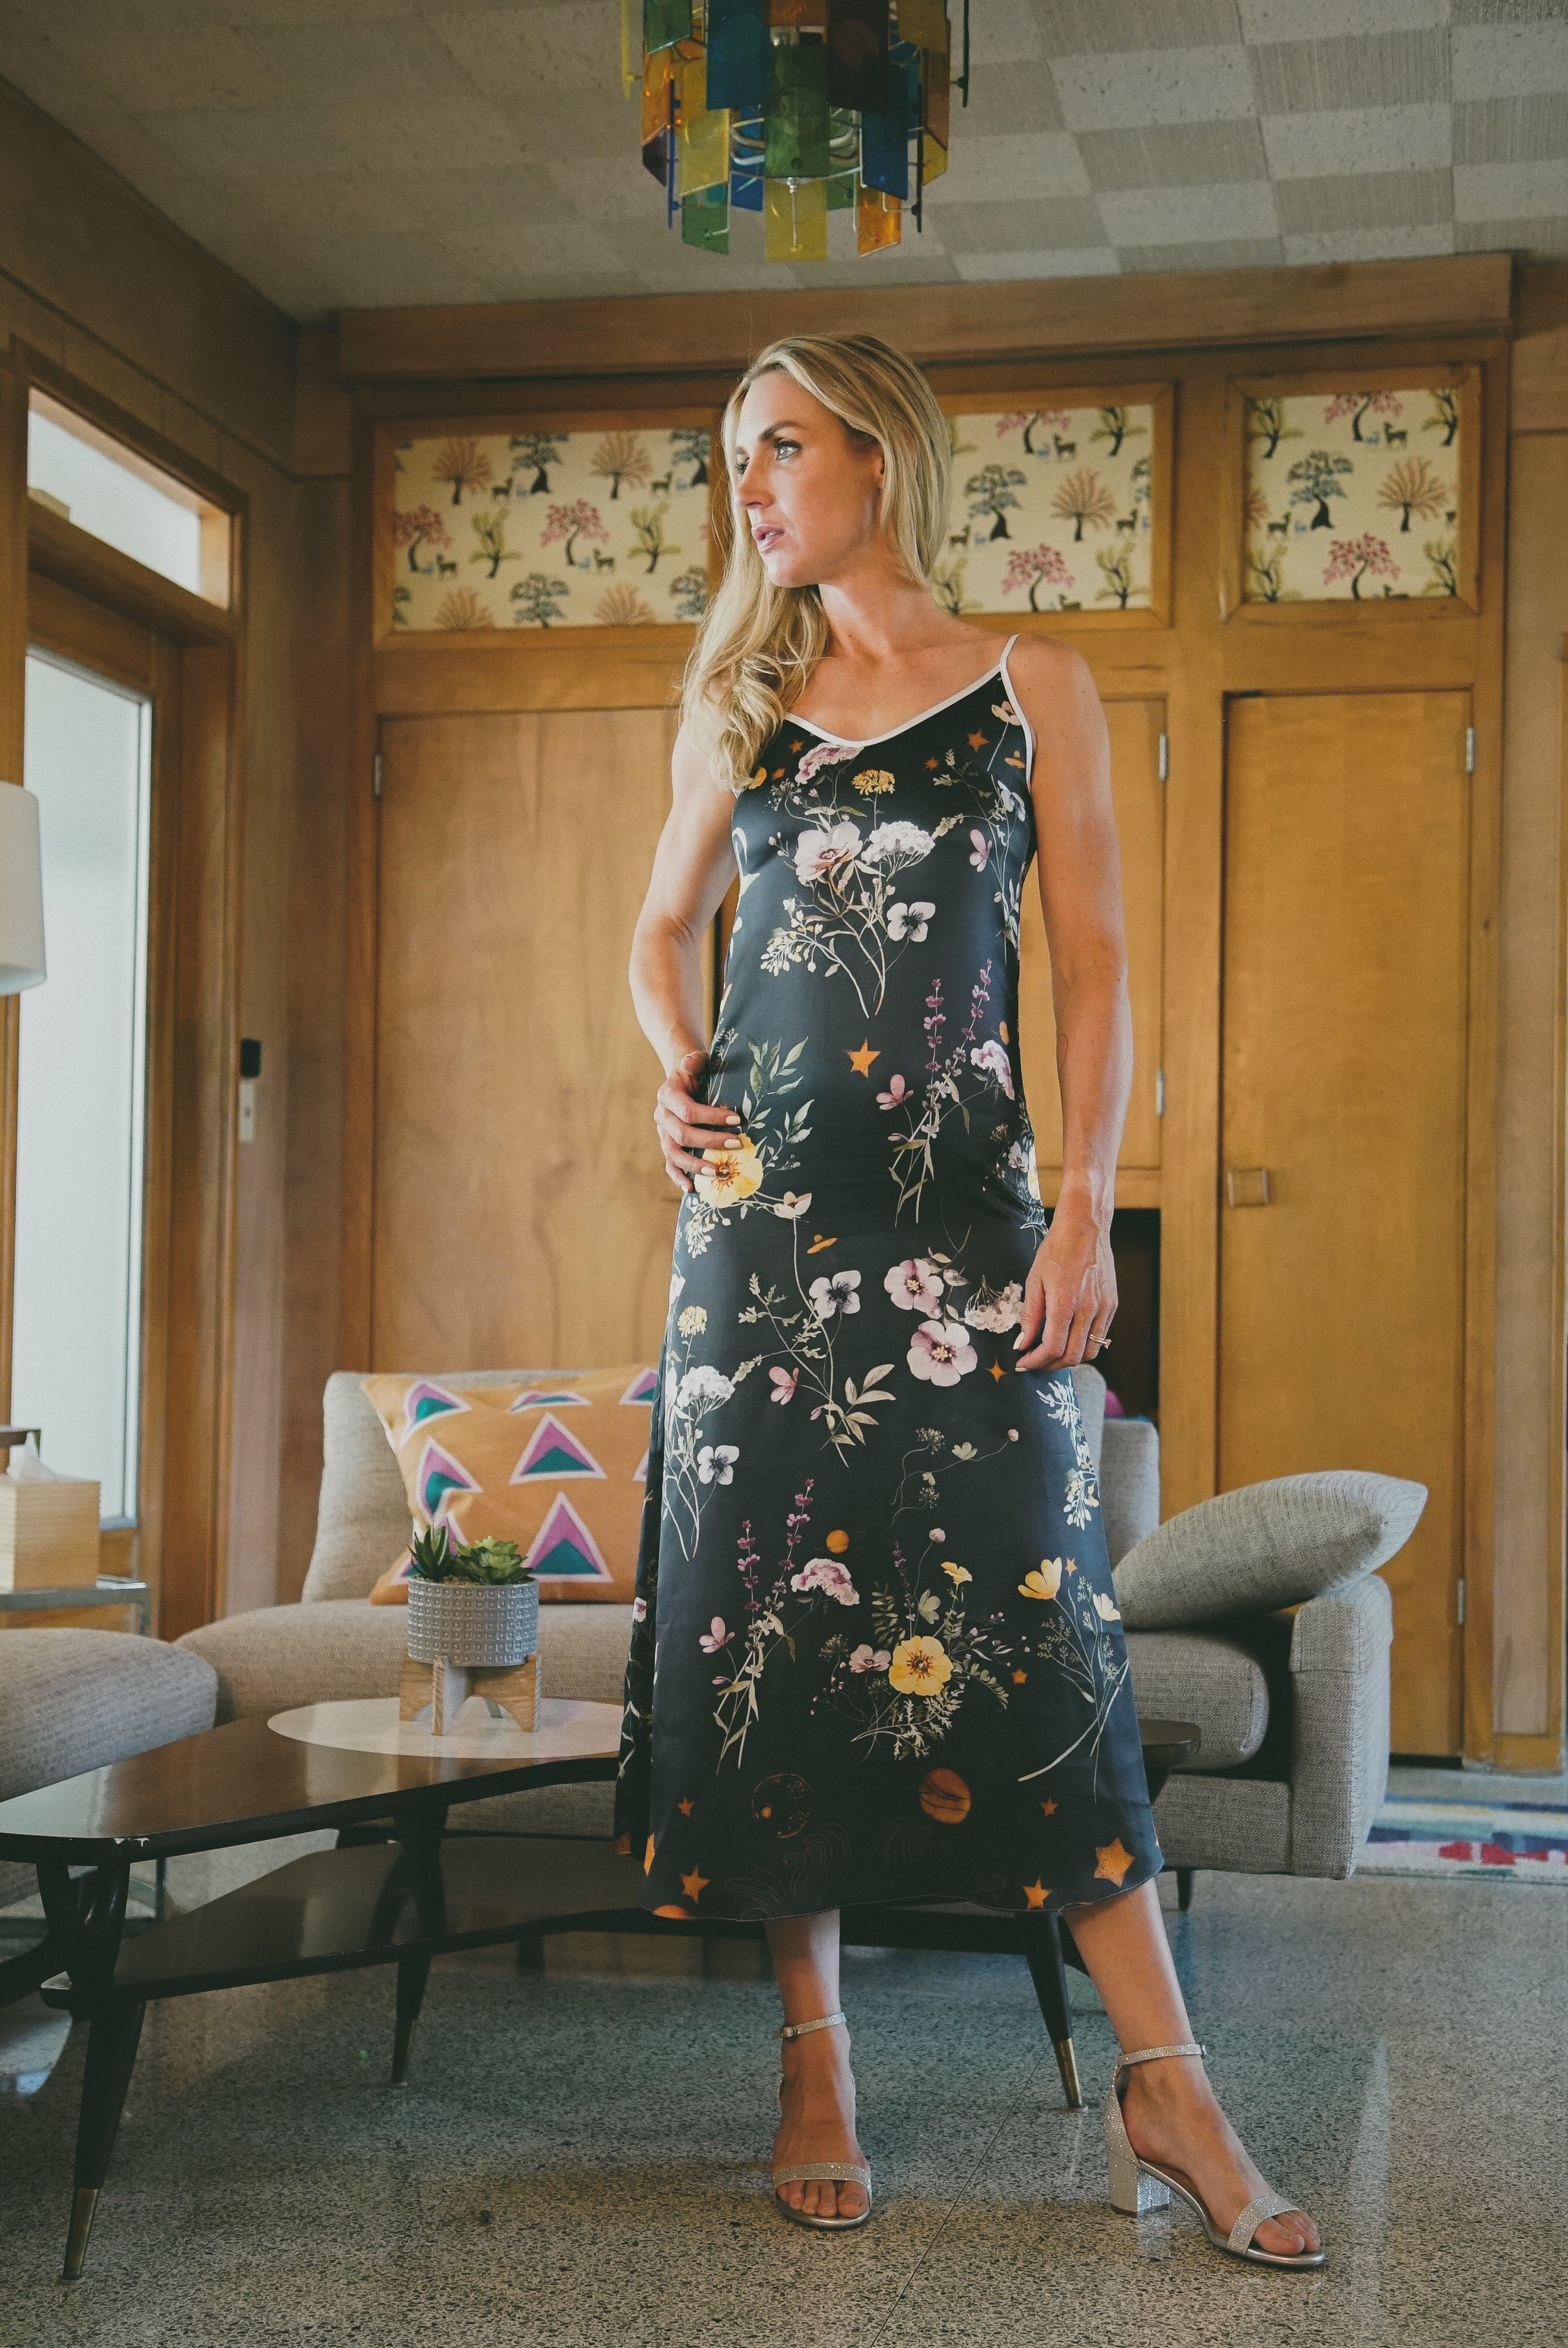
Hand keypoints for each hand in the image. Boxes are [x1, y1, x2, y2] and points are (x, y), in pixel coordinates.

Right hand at [654, 1047, 743, 1193]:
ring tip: (717, 1171)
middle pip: (682, 1135)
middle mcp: (662, 1116)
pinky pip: (669, 1165)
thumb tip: (691, 1062)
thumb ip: (694, 1061)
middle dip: (710, 1142)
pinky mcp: (667, 1145)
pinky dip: (679, 1177)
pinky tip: (692, 1189)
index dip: (712, 1117)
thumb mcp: (696, 1061)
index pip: (689, 1111)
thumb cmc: (695, 1071)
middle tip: (737, 1143)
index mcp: (668, 1095)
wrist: (682, 1079)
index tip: (737, 1120)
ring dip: (695, 1165)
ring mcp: (663, 1134)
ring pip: (674, 1154)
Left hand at [1012, 1208, 1116, 1370]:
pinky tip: (1070, 1337)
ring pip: (1090, 1351)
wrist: (1085, 1227)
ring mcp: (1104, 1308)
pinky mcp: (1112, 1305)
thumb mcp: (1034, 1280)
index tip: (1023, 1362)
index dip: (1036, 1361)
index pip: (1053, 1348)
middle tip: (1035, 1362)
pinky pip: (1101, 1336)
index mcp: (1065, 1303)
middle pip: (1072, 1356)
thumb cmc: (1056, 1250)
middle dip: (1050, 1365)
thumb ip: (1030, 1316)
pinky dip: (1084, 1344)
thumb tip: (1022, 1344)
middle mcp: (1088, 1309)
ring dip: (1070, 1359)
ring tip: (1052, 1354)